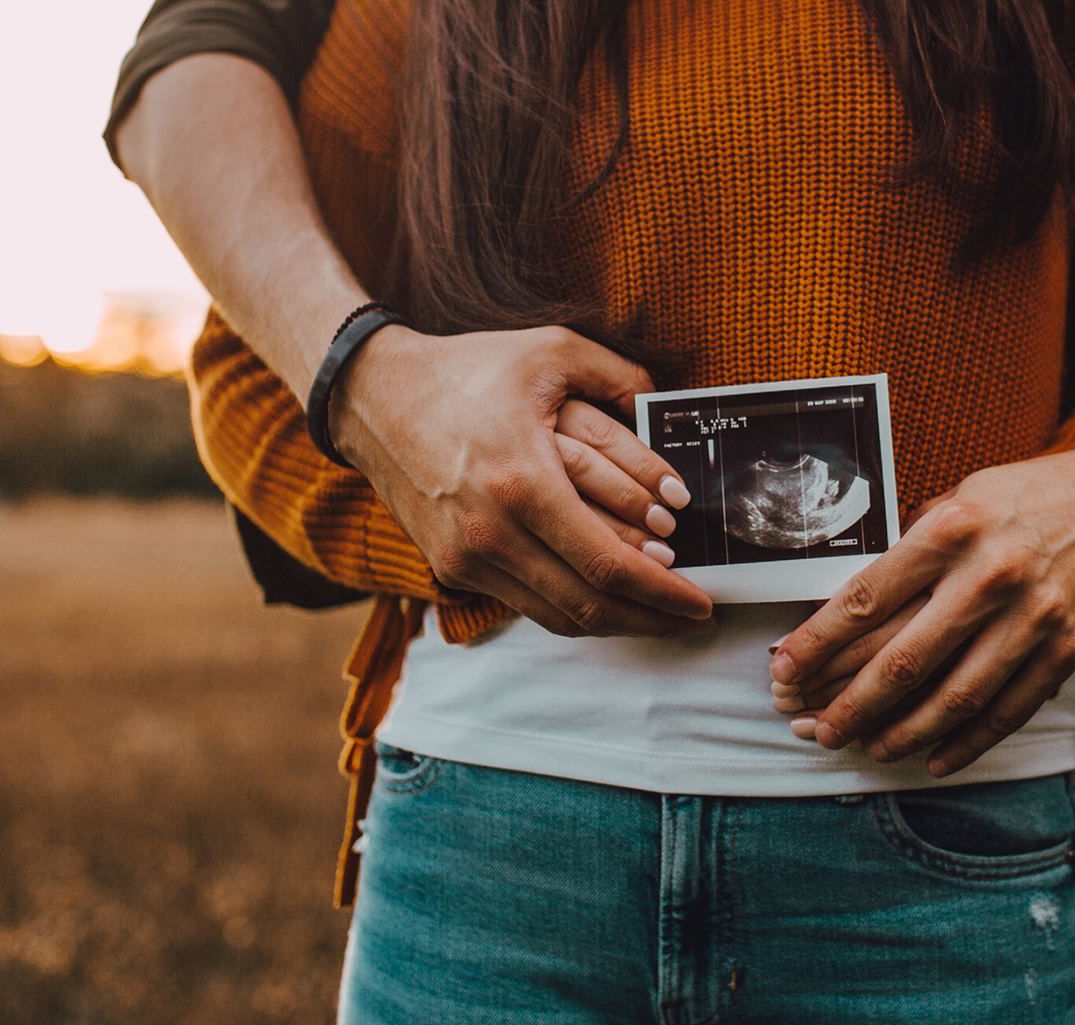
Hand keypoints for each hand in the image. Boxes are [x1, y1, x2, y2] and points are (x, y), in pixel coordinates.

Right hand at [331, 323, 713, 636]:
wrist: (372, 398)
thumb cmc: (466, 370)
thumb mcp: (550, 351)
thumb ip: (619, 375)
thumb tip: (668, 406)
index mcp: (522, 483)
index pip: (607, 565)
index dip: (664, 593)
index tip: (702, 601)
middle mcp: (491, 533)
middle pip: (588, 605)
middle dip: (652, 619)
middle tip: (694, 617)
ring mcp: (467, 558)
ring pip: (558, 617)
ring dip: (616, 622)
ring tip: (660, 614)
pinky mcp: (452, 568)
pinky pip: (527, 604)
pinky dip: (573, 607)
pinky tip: (606, 597)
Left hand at [768, 432, 1074, 774]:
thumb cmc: (1036, 494)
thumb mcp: (966, 495)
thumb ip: (915, 547)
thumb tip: (855, 604)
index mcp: (953, 528)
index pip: (866, 598)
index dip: (816, 642)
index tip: (783, 669)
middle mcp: (990, 575)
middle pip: (902, 659)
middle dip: (848, 702)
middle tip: (812, 728)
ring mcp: (1034, 618)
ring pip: (953, 696)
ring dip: (901, 732)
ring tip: (865, 747)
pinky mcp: (1069, 648)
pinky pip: (1008, 710)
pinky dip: (966, 742)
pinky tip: (932, 759)